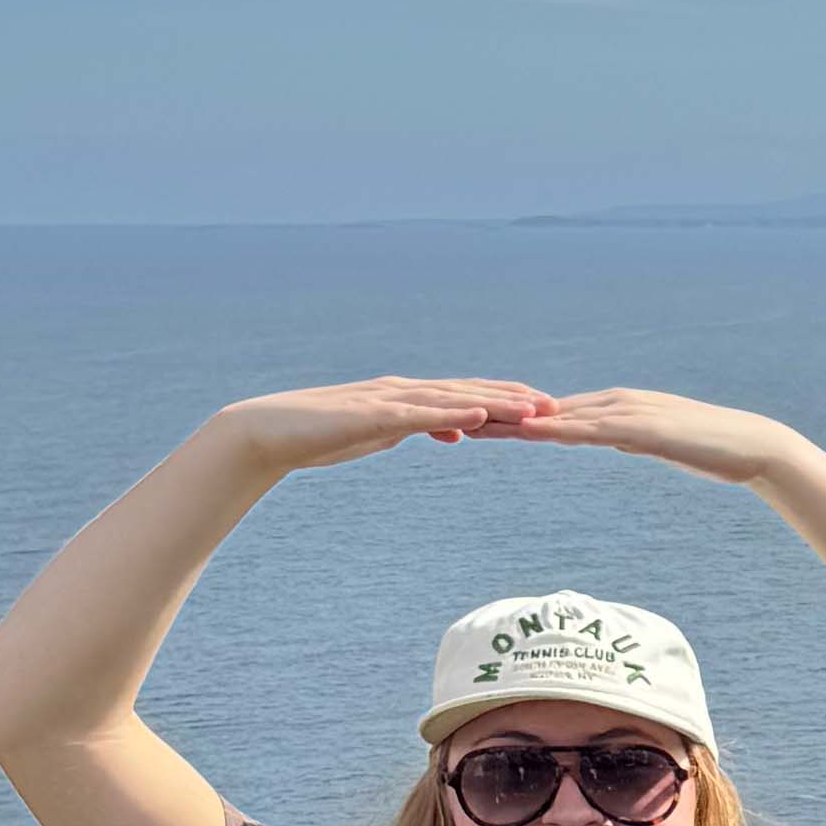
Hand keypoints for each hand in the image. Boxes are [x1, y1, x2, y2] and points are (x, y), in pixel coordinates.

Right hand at [208, 377, 557, 475]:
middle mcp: (402, 391)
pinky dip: (451, 413)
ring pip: (451, 399)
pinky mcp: (371, 416)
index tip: (543, 406)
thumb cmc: (324, 434)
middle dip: (513, 397)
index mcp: (407, 397)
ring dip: (494, 402)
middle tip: (555, 404)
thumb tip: (458, 431)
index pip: (465, 395)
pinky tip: (480, 415)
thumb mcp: (385, 434)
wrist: (269, 432)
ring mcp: (387, 401)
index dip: (506, 398)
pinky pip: (418, 415)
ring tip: (533, 408)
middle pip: (468, 391)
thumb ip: (421, 428)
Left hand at [486, 387, 806, 483]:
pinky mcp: (640, 429)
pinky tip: (527, 434)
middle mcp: (615, 402)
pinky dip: (554, 431)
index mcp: (618, 408)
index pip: (556, 414)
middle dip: (501, 415)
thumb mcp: (663, 446)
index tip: (478, 421)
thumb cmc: (715, 451)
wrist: (754, 448)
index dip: (515, 417)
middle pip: (546, 410)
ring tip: (473, 425)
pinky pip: (588, 431)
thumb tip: (618, 442)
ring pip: (559, 418)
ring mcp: (626, 413)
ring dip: (515, 422)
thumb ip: (636, 439)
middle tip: (455, 418)